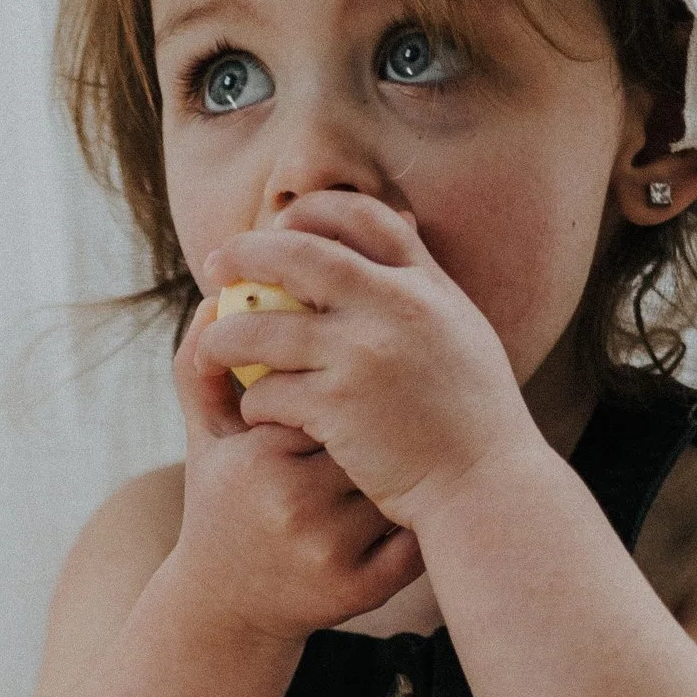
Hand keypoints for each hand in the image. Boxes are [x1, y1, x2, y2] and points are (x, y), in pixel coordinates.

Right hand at [165, 274, 425, 643]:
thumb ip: (200, 368)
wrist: (226, 607)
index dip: (343, 383)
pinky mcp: (359, 589)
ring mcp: (330, 549)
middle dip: (381, 418)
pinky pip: (413, 534)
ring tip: (407, 448)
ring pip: (396, 476)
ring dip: (407, 461)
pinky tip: (414, 498)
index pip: (324, 390)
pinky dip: (421, 514)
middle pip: (367, 430)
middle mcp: (294, 504)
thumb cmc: (220, 504)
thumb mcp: (204, 440)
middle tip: (395, 406)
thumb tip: (215, 300)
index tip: (350, 377)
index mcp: (258, 458)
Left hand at [195, 192, 537, 530]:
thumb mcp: (462, 334)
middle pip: (300, 254)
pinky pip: (270, 391)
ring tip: (211, 349)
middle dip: (247, 252)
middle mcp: (394, 307)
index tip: (281, 225)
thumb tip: (399, 235)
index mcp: (426, 285)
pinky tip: (255, 412)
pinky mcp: (338, 407)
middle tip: (215, 265)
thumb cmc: (473, 420)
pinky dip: (254, 400)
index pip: (365, 216)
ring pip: (265, 327)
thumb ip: (423, 291)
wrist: (485, 484)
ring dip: (226, 337)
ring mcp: (363, 355)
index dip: (314, 212)